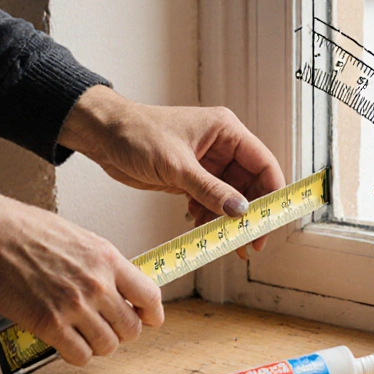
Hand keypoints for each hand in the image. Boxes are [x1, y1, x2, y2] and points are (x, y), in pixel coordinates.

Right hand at [0, 196, 163, 365]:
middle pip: (132, 327)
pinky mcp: (49, 325)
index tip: (150, 319)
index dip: (152, 314)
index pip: (150, 296)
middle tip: (110, 328)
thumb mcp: (81, 239)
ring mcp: (74, 307)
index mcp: (108, 259)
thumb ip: (103, 265)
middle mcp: (97, 285)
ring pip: (108, 345)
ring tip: (85, 335)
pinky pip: (79, 355)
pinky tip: (68, 344)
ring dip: (99, 345)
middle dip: (123, 331)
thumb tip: (118, 287)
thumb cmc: (28, 231)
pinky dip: (77, 355)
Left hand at [58, 86, 285, 256]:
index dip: (271, 194)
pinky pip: (210, 202)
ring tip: (223, 242)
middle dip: (249, 214)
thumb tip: (239, 211)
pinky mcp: (190, 178)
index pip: (263, 164)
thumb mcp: (176, 165)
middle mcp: (221, 147)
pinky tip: (199, 229)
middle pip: (250, 185)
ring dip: (227, 220)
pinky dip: (207, 218)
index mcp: (226, 131)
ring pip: (230, 198)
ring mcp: (207, 164)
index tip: (269, 221)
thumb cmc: (136, 134)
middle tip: (248, 242)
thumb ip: (210, 190)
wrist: (101, 135)